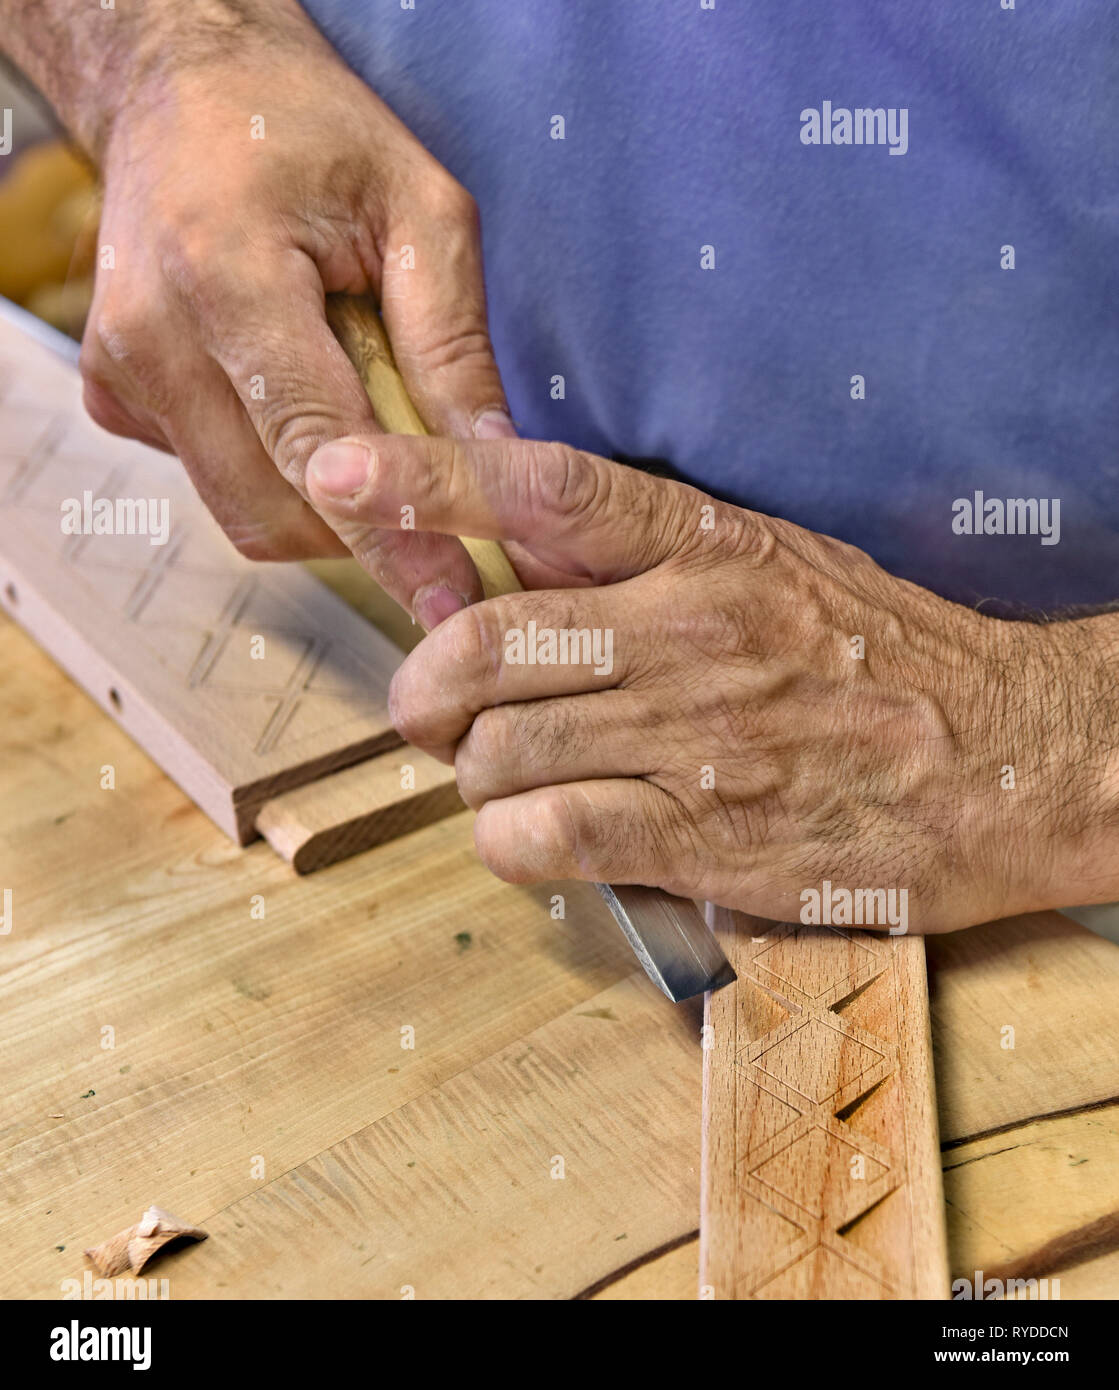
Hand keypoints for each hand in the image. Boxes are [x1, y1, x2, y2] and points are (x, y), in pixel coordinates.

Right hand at [78, 3, 509, 625]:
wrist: (180, 89)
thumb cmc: (307, 130)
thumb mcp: (419, 207)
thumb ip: (451, 344)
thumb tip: (496, 461)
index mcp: (225, 274)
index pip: (315, 446)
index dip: (390, 533)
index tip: (450, 593)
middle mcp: (152, 336)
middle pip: (271, 507)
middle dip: (364, 534)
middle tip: (439, 525)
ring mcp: (122, 374)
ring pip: (243, 512)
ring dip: (325, 508)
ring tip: (371, 435)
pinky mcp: (117, 397)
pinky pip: (215, 482)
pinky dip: (279, 475)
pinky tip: (302, 406)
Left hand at [307, 432, 1118, 932]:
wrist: (1009, 758)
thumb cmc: (879, 653)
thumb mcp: (774, 560)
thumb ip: (647, 552)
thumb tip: (516, 547)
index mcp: (708, 543)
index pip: (546, 490)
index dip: (428, 476)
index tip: (339, 467)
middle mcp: (692, 628)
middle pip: (484, 642)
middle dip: (424, 690)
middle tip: (431, 711)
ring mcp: (698, 736)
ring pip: (500, 750)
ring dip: (471, 774)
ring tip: (500, 781)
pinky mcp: (710, 836)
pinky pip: (548, 835)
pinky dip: (508, 839)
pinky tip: (531, 834)